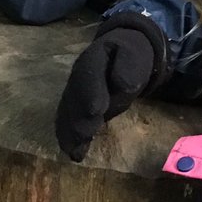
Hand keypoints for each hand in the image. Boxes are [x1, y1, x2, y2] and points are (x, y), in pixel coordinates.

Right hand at [55, 28, 155, 161]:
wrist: (119, 51)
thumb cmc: (130, 56)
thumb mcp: (134, 55)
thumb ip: (128, 68)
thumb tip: (122, 85)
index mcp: (93, 57)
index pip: (89, 73)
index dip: (91, 92)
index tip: (95, 110)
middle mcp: (77, 75)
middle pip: (75, 97)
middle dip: (78, 118)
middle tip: (83, 136)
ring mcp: (73, 90)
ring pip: (69, 111)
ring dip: (70, 131)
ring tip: (74, 150)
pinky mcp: (73, 105)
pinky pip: (68, 119)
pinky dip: (67, 135)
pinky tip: (70, 150)